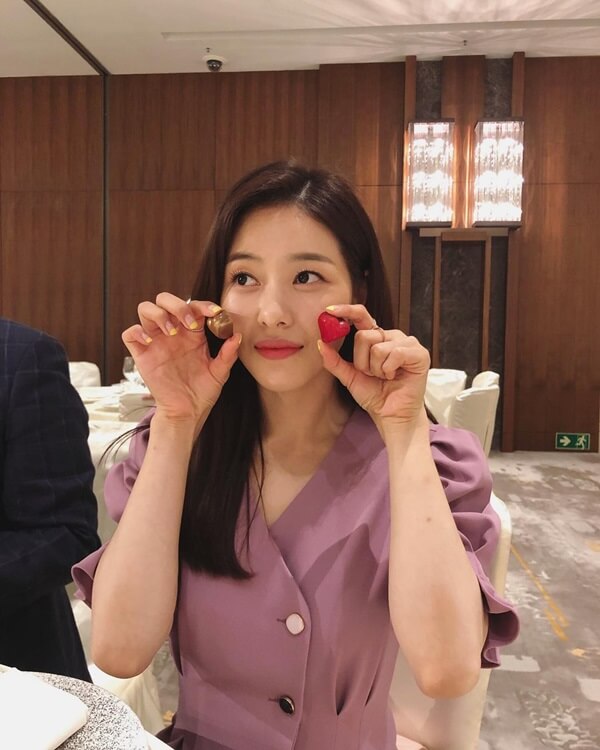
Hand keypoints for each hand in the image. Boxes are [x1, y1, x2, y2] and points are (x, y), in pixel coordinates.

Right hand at [122, 293, 241, 423]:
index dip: (203, 304)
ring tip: (171, 331)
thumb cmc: (203, 392)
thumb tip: (236, 336)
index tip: (214, 313)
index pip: (193, 306)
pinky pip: (129, 334)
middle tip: (188, 323)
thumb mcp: (219, 373)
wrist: (187, 412)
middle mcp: (172, 333)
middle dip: (177, 305)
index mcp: (192, 333)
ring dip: (158, 314)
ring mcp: (156, 342)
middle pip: (165, 300)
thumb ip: (228, 354)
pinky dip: (136, 332)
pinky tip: (149, 342)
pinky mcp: (141, 355)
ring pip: (145, 309)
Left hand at [318, 304, 429, 430]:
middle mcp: (391, 336)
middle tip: (372, 374)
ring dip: (376, 369)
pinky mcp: (419, 353)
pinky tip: (395, 376)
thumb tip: (320, 343)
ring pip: (377, 347)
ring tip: (385, 377)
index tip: (329, 311)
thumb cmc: (375, 395)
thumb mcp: (349, 377)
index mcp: (376, 338)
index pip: (361, 316)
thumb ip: (335, 361)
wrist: (391, 415)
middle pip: (363, 336)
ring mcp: (407, 342)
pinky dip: (389, 369)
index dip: (346, 311)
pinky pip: (395, 353)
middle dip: (362, 362)